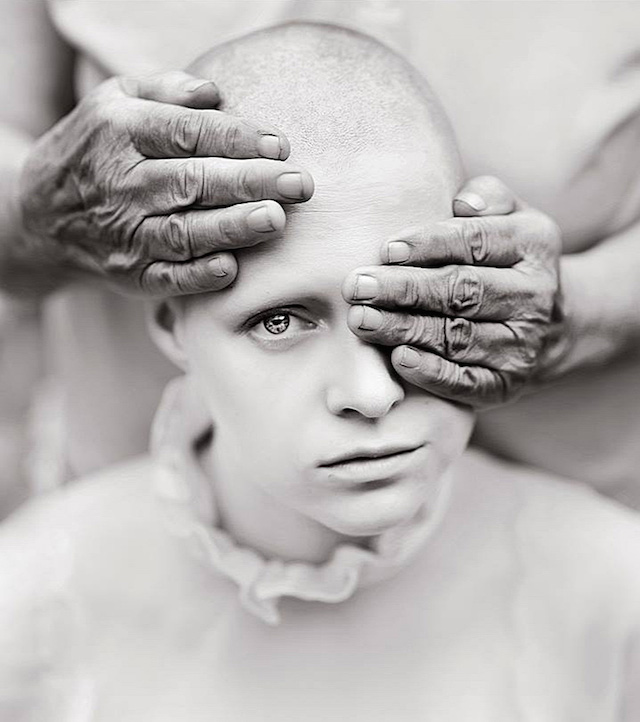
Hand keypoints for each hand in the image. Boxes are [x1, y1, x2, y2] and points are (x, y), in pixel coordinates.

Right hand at [19, 70, 313, 295]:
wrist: (44, 213)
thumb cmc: (97, 149)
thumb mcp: (116, 101)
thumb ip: (166, 91)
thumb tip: (215, 92)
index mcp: (121, 133)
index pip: (187, 134)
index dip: (237, 138)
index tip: (280, 145)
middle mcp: (121, 184)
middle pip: (192, 181)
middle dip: (249, 182)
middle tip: (298, 184)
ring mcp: (125, 233)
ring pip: (183, 232)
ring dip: (231, 228)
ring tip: (274, 220)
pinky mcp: (130, 273)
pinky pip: (166, 277)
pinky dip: (197, 276)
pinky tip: (231, 269)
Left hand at [342, 176, 562, 407]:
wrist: (551, 325)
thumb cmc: (506, 260)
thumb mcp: (511, 218)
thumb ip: (491, 197)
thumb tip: (463, 202)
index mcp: (533, 245)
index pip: (477, 241)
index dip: (430, 245)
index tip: (386, 250)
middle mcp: (535, 296)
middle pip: (464, 291)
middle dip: (406, 289)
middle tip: (358, 287)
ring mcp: (523, 344)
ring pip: (458, 336)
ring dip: (406, 329)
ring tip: (362, 320)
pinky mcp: (507, 383)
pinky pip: (467, 381)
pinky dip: (432, 373)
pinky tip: (398, 359)